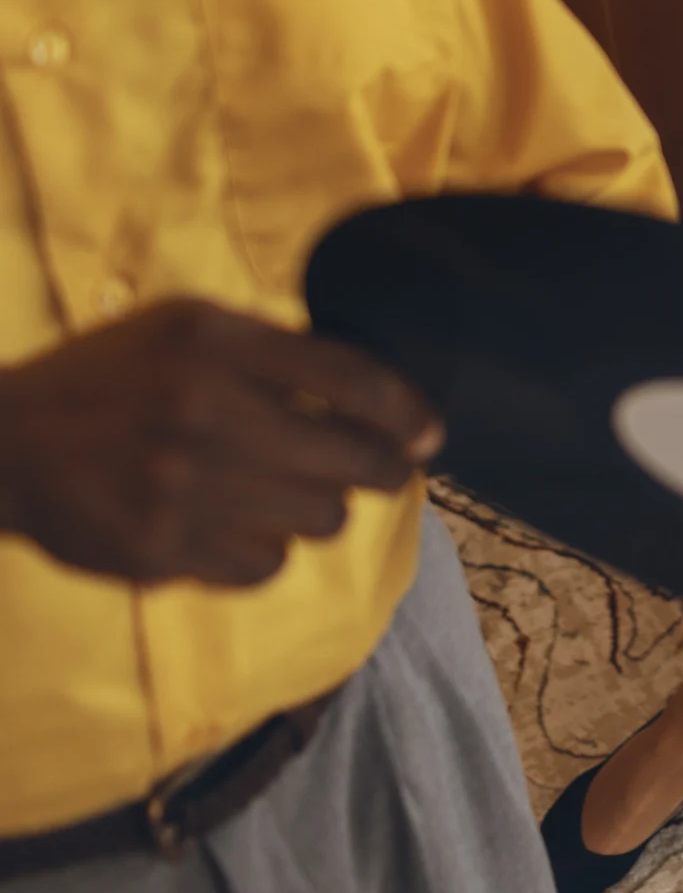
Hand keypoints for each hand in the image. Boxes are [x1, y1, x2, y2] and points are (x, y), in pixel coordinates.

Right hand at [0, 299, 442, 586]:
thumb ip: (273, 347)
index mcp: (215, 344)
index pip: (353, 381)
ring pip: (320, 520)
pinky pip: (266, 566)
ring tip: (292, 491)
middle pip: (353, 462)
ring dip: (320, 508)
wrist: (3, 444)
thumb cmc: (112, 376)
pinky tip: (240, 525)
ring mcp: (180, 488)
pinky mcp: (159, 551)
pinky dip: (266, 550)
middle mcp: (203, 412)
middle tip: (382, 469)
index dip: (408, 413)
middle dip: (382, 468)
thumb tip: (373, 388)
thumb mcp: (187, 327)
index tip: (429, 434)